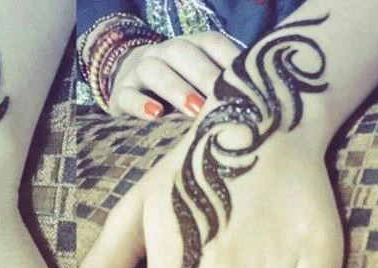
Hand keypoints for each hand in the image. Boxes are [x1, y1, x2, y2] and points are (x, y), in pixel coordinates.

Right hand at [108, 32, 240, 119]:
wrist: (128, 91)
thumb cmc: (177, 94)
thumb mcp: (198, 87)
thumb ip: (221, 88)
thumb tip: (258, 102)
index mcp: (189, 47)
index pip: (210, 42)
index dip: (228, 58)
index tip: (247, 81)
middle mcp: (163, 53)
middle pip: (182, 53)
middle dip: (204, 75)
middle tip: (222, 101)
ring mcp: (138, 71)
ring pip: (153, 70)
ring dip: (176, 88)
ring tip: (195, 110)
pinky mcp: (119, 94)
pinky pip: (127, 95)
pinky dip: (140, 104)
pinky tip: (155, 116)